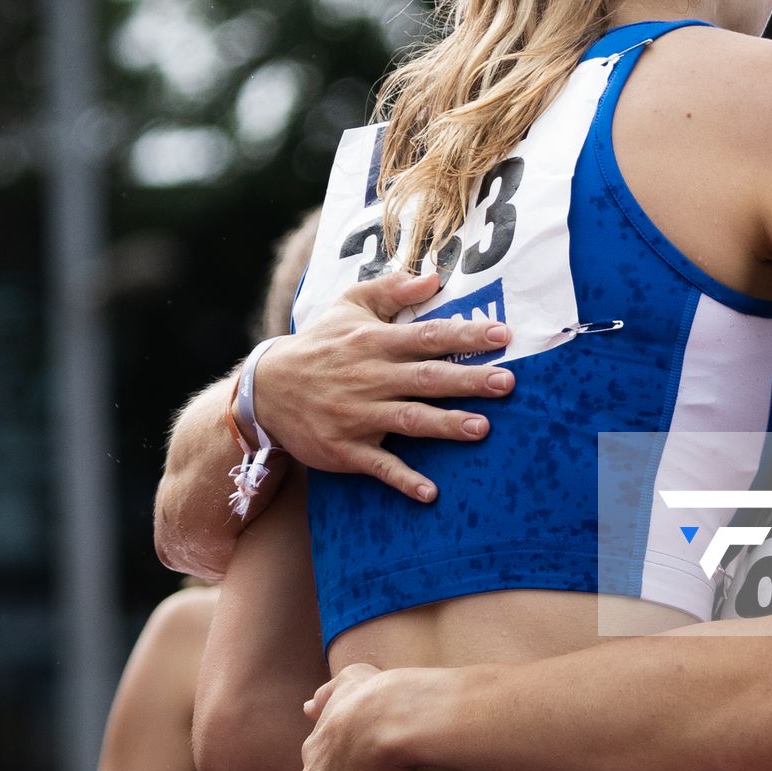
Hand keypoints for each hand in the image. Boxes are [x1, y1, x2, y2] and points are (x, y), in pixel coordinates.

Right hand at [257, 270, 515, 500]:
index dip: (465, 334)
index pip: (428, 335)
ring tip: (481, 429)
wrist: (264, 390)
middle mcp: (369, 377)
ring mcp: (356, 415)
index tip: (503, 335)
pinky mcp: (343, 449)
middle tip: (507, 383)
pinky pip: (377, 465)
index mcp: (374, 341)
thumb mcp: (348, 305)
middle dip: (468, 380)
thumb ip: (391, 289)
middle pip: (426, 378)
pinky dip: (402, 479)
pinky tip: (430, 493)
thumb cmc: (319, 344)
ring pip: (407, 420)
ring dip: (444, 425)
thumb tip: (434, 277)